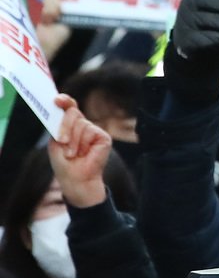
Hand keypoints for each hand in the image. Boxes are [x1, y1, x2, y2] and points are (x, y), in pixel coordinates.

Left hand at [48, 94, 108, 208]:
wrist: (75, 178)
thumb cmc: (64, 162)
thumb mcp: (56, 141)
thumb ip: (59, 126)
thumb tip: (64, 111)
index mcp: (70, 124)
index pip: (69, 107)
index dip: (65, 101)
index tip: (57, 100)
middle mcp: (82, 125)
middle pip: (73, 112)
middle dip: (65, 126)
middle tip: (61, 141)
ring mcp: (93, 130)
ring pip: (81, 124)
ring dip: (73, 141)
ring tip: (72, 154)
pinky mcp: (103, 137)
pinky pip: (90, 132)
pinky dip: (82, 143)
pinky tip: (83, 153)